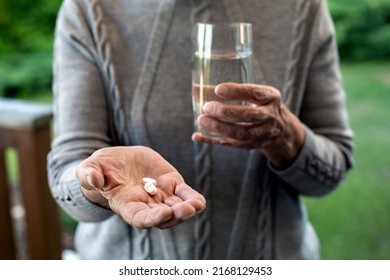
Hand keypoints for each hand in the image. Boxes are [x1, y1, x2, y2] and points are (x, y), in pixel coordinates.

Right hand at [76, 146, 205, 228]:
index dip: (152, 218)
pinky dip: (191, 197)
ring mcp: (160, 196)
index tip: (164, 213)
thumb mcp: (89, 169)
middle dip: (174, 215)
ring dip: (187, 208)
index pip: (140, 218)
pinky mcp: (170, 183)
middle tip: (185, 210)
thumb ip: (89, 175)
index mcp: (126, 205)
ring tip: (196, 205)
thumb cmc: (100, 168)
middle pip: (162, 217)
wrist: (117, 161)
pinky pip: (183, 193)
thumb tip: (94, 181)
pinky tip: (199, 202)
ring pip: (176, 207)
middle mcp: (145, 204)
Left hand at [192, 83, 304, 167]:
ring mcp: (262, 133)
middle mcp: (269, 116)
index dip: (236, 91)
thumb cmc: (263, 105)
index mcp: (271, 98)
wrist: (282, 130)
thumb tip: (203, 86)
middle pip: (248, 116)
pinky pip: (231, 144)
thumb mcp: (260, 93)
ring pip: (241, 133)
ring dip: (219, 128)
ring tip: (201, 120)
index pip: (254, 93)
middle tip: (207, 107)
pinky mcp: (251, 145)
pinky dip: (212, 140)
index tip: (218, 89)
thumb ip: (240, 91)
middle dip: (226, 112)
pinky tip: (197, 136)